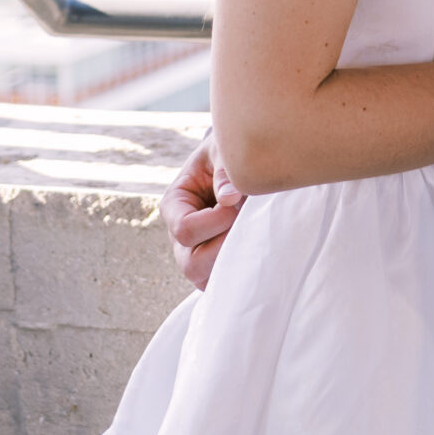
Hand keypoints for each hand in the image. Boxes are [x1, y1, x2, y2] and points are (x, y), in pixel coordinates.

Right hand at [160, 132, 245, 289]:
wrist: (240, 166)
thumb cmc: (227, 156)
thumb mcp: (222, 153)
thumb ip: (225, 172)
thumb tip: (229, 198)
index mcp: (174, 205)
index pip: (185, 229)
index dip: (215, 221)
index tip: (237, 202)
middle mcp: (180, 237)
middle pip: (191, 264)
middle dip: (225, 245)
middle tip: (247, 221)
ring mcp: (197, 255)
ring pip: (207, 279)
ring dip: (236, 258)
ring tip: (254, 231)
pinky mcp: (217, 265)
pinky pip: (225, 281)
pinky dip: (243, 269)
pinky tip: (259, 245)